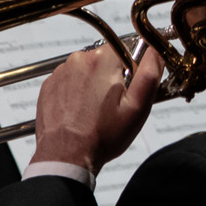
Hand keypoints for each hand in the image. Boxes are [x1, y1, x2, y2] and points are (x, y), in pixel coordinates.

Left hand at [32, 45, 163, 172]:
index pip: (126, 49)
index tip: (129, 90)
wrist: (66, 156)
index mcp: (102, 61)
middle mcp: (78, 60)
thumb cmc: (102, 135)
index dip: (132, 69)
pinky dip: (77, 93)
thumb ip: (150, 73)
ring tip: (96, 111)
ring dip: (94, 85)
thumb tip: (156, 50)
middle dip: (113, 78)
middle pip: (106, 59)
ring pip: (88, 71)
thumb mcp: (138, 107)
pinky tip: (81, 112)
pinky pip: (70, 81)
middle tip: (114, 105)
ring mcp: (60, 73)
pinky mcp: (49, 86)